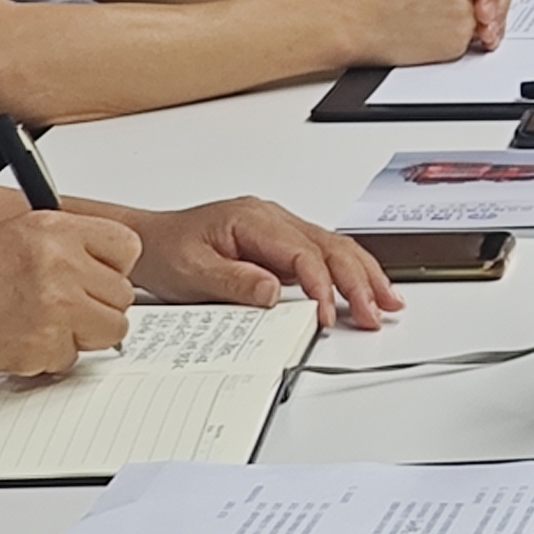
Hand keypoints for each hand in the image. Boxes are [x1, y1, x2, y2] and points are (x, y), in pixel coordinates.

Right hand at [0, 209, 139, 376]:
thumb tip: (104, 265)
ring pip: (111, 329)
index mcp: (55, 228)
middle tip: (64, 308)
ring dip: (84, 334)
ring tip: (45, 325)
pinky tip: (22, 341)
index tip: (97, 277)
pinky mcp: (44, 343)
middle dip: (98, 306)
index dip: (113, 267)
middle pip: (122, 294)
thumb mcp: (15, 235)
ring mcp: (56, 305)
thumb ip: (64, 244)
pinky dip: (53, 357)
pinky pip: (74, 358)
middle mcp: (61, 262)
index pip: (127, 246)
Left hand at [124, 197, 400, 331]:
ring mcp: (279, 228)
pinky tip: (364, 287)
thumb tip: (273, 292)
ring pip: (334, 246)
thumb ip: (234, 281)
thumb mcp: (191, 273)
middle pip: (330, 245)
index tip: (326, 315)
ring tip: (386, 301)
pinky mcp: (280, 243)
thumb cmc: (165, 251)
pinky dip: (348, 271)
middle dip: (358, 280)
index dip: (321, 285)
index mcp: (253, 219)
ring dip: (363, 274)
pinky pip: (323, 253)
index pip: (302, 252)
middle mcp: (272, 218)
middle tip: (375, 312)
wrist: (148, 240)